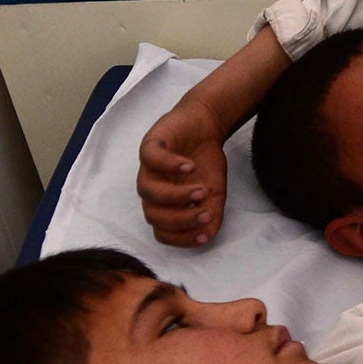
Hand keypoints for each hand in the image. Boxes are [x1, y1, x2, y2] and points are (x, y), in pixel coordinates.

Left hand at [138, 100, 229, 246]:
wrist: (204, 126)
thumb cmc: (206, 162)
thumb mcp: (215, 193)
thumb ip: (211, 215)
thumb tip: (206, 235)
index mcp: (164, 206)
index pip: (162, 231)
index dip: (181, 237)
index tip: (204, 233)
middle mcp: (152, 190)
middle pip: (153, 215)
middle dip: (181, 219)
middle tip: (206, 212)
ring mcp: (148, 168)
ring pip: (147, 190)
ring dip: (175, 195)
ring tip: (201, 191)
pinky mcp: (150, 145)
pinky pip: (150, 158)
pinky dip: (169, 164)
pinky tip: (189, 166)